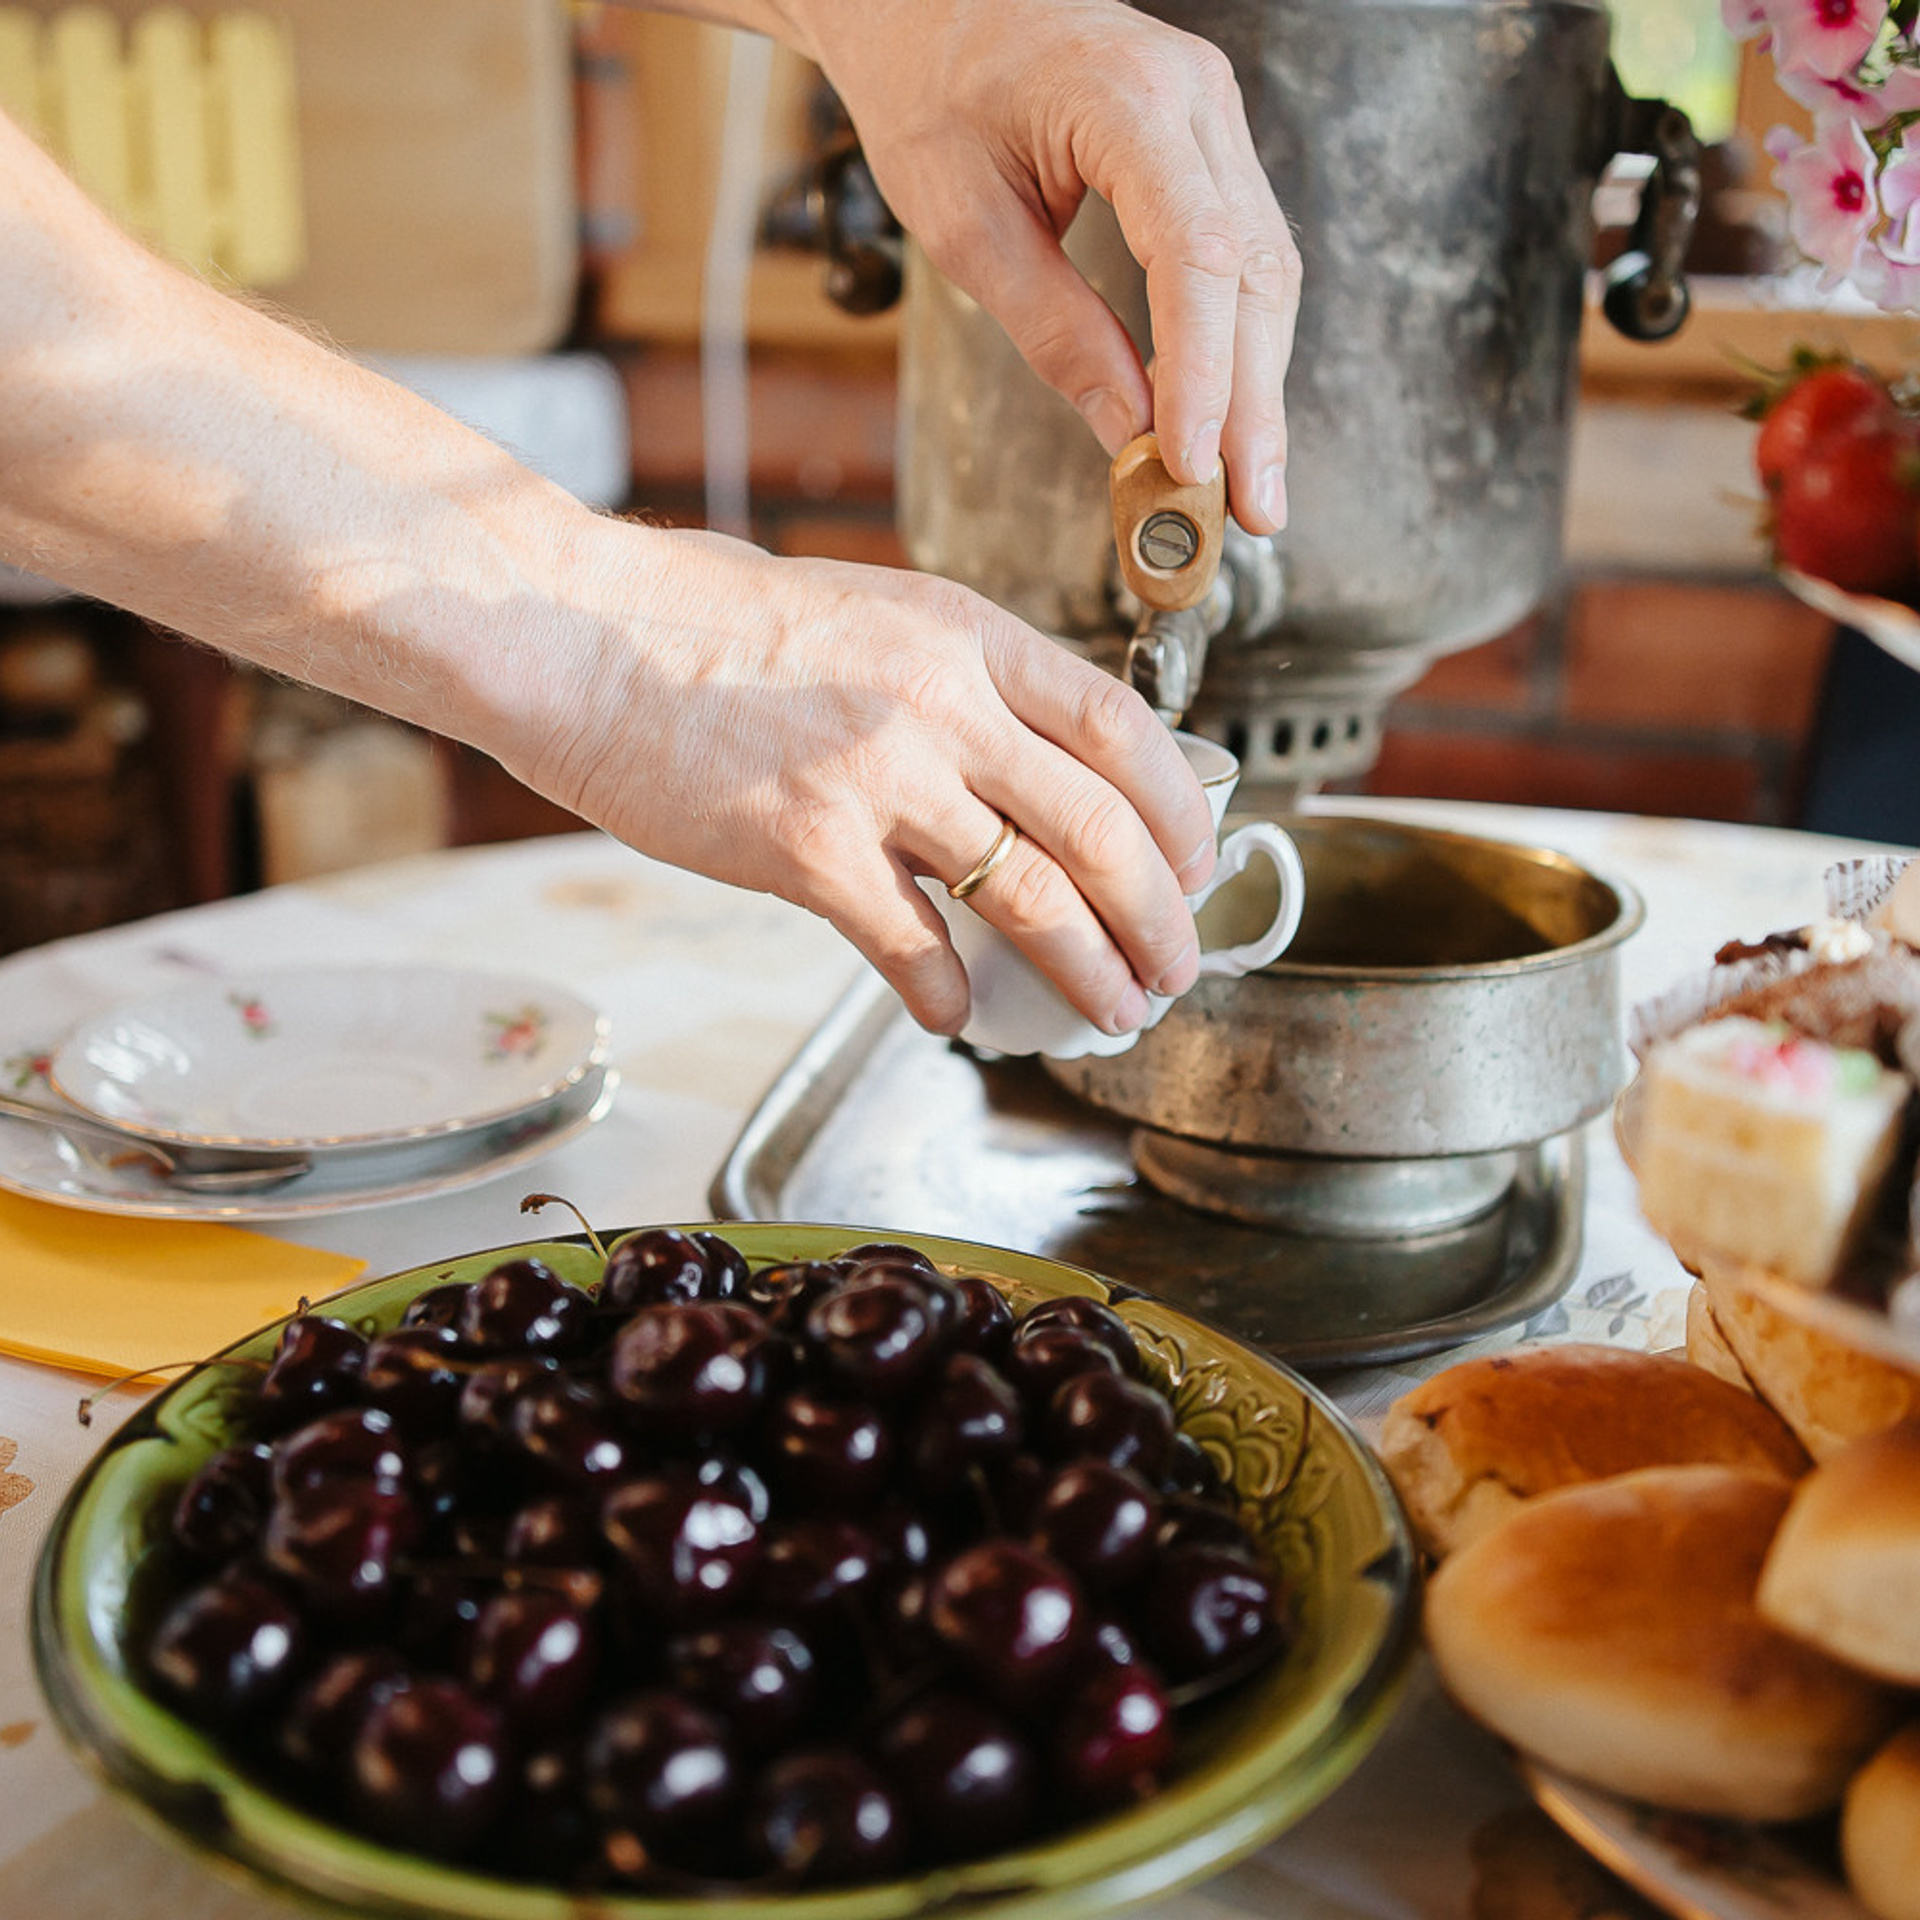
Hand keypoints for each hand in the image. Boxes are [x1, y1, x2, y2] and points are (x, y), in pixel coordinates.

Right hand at [528, 524, 1217, 1037]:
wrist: (584, 637)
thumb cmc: (714, 625)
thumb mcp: (875, 615)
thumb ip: (961, 684)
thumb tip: (1031, 767)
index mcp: (967, 636)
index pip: (1125, 732)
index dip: (1181, 815)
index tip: (1196, 868)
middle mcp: (940, 702)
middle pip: (1103, 829)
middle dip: (1160, 918)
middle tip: (1175, 969)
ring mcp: (877, 776)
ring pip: (1032, 898)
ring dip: (1089, 970)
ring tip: (1111, 1009)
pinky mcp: (805, 848)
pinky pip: (912, 946)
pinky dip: (946, 996)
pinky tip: (953, 1016)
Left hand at [792, 0, 1297, 533]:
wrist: (927, 7)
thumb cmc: (929, 92)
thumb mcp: (967, 229)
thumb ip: (1055, 330)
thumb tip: (1127, 428)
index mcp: (1125, 100)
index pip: (1196, 255)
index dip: (1204, 371)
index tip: (1195, 461)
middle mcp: (1194, 98)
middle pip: (1254, 271)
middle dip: (1254, 403)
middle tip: (1249, 509)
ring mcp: (1213, 116)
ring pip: (1267, 270)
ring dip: (1259, 385)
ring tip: (1245, 486)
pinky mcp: (1208, 146)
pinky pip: (1246, 253)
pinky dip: (1238, 342)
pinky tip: (1227, 414)